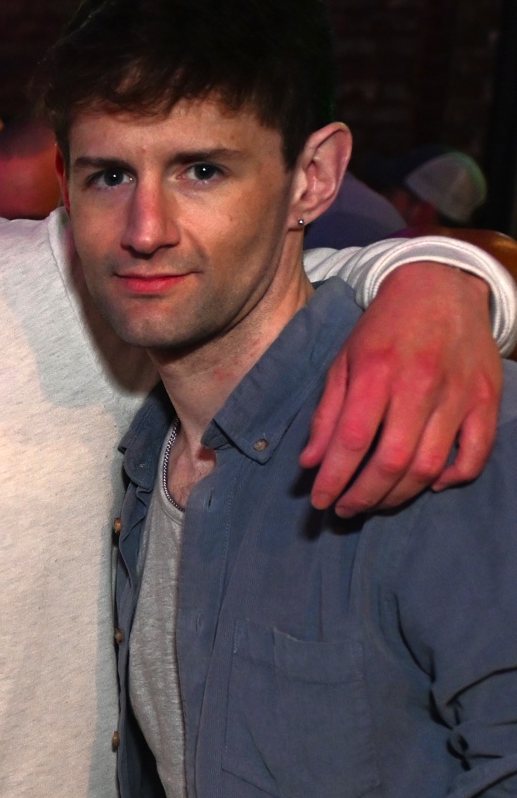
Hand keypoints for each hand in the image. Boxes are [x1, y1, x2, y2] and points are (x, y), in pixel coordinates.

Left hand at [302, 262, 502, 514]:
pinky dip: (456, 476)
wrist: (442, 287)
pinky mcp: (486, 398)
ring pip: (430, 464)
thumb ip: (328, 413)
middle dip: (363, 496)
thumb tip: (310, 463)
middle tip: (344, 510)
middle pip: (392, 461)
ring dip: (399, 495)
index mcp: (378, 374)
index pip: (352, 441)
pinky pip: (477, 451)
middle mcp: (421, 386)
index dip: (334, 479)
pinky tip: (431, 484)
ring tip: (376, 504)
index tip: (320, 501)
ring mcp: (459, 394)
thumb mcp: (343, 361)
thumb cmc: (384, 328)